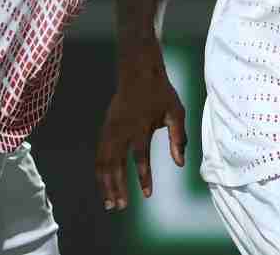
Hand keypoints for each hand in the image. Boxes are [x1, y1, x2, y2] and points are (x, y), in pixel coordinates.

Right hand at [95, 69, 186, 210]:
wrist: (138, 71)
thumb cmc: (161, 93)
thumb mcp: (176, 112)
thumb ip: (177, 138)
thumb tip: (181, 163)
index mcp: (140, 127)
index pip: (140, 158)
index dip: (143, 177)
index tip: (146, 195)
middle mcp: (122, 130)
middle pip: (115, 164)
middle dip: (117, 187)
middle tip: (120, 207)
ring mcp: (110, 130)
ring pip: (103, 162)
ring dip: (105, 183)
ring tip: (109, 203)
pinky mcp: (105, 128)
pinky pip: (99, 154)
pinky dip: (99, 171)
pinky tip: (103, 183)